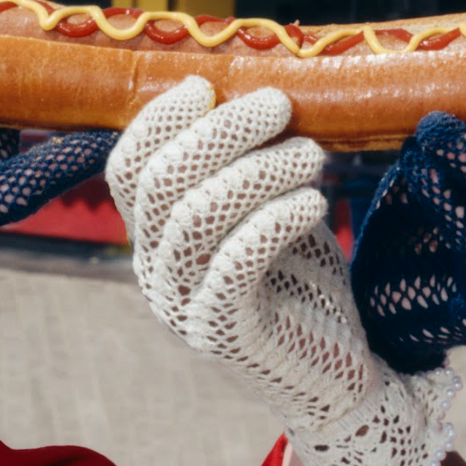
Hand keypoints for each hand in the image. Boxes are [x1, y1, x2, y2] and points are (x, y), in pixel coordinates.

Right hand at [108, 78, 456, 465]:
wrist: (336, 378)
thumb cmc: (304, 289)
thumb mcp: (273, 218)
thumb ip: (250, 172)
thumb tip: (259, 96)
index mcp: (156, 242)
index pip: (128, 170)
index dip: (159, 122)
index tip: (207, 86)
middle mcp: (156, 274)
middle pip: (163, 183)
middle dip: (221, 132)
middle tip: (280, 105)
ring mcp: (184, 307)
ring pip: (196, 217)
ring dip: (258, 171)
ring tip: (313, 153)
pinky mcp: (224, 334)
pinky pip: (233, 264)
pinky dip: (273, 220)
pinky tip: (315, 201)